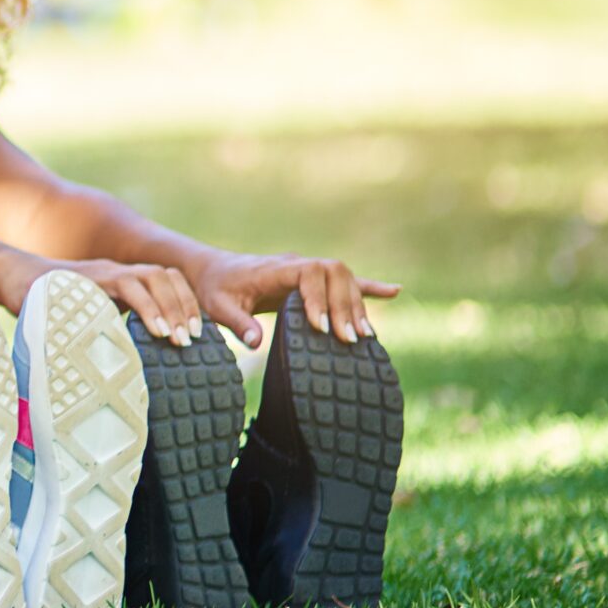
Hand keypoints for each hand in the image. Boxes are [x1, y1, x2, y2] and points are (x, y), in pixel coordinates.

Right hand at [0, 254, 209, 344]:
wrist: (9, 277)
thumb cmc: (41, 303)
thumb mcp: (82, 315)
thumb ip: (105, 328)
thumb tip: (126, 363)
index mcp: (119, 280)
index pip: (166, 279)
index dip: (185, 302)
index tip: (195, 333)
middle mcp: (116, 271)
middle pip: (167, 275)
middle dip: (185, 306)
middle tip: (193, 340)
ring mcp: (104, 271)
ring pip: (154, 276)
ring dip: (171, 307)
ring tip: (177, 338)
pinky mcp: (91, 277)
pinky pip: (128, 285)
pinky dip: (147, 308)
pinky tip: (156, 330)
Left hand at [191, 251, 397, 347]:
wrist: (213, 271)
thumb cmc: (215, 289)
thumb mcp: (217, 307)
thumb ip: (236, 322)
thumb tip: (255, 343)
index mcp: (274, 268)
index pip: (308, 272)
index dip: (319, 298)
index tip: (320, 327)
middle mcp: (296, 264)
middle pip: (334, 273)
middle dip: (344, 305)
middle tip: (347, 339)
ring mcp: (307, 270)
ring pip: (344, 278)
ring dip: (356, 305)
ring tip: (364, 336)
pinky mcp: (313, 281)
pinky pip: (347, 281)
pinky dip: (370, 287)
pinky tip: (394, 292)